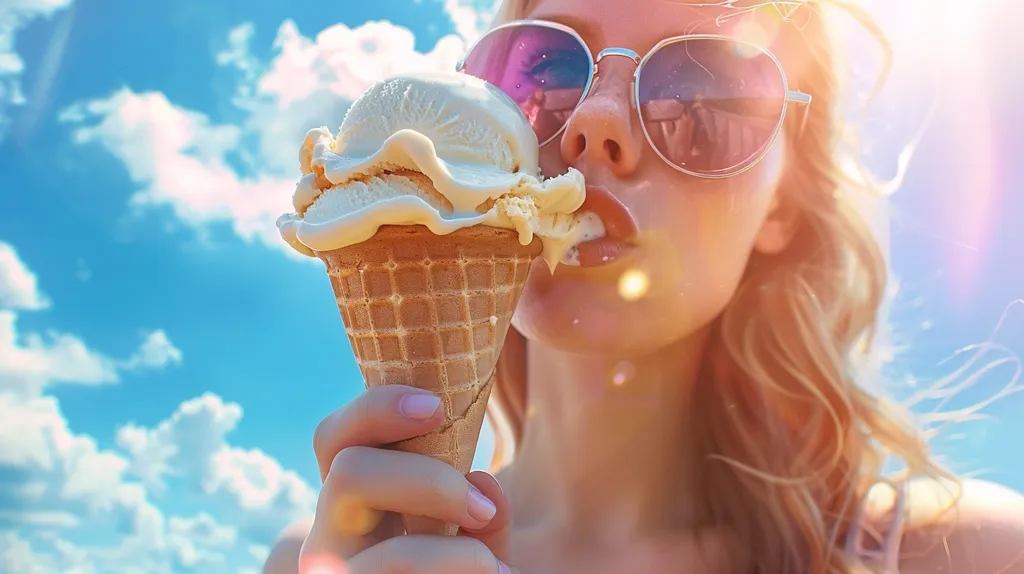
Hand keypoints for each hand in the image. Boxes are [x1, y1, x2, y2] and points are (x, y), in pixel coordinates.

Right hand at [300, 384, 514, 573]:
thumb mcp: (468, 539)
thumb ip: (478, 509)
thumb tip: (486, 486)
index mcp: (352, 502)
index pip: (335, 439)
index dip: (377, 408)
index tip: (437, 406)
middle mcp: (327, 538)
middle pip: (349, 473)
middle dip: (431, 481)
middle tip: (479, 506)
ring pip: (392, 556)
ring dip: (460, 557)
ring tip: (495, 571)